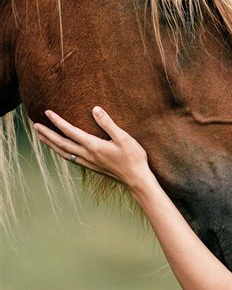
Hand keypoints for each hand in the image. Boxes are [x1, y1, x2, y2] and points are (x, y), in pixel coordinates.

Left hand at [33, 107, 149, 189]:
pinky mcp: (92, 167)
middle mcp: (87, 155)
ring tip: (42, 137)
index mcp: (93, 146)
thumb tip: (95, 109)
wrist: (137, 180)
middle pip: (61, 144)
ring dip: (51, 144)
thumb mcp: (123, 137)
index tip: (47, 112)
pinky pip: (71, 158)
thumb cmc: (133, 158)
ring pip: (64, 153)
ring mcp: (89, 163)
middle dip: (47, 134)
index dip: (57, 122)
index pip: (70, 132)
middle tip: (35, 126)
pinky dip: (61, 152)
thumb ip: (108, 123)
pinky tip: (61, 150)